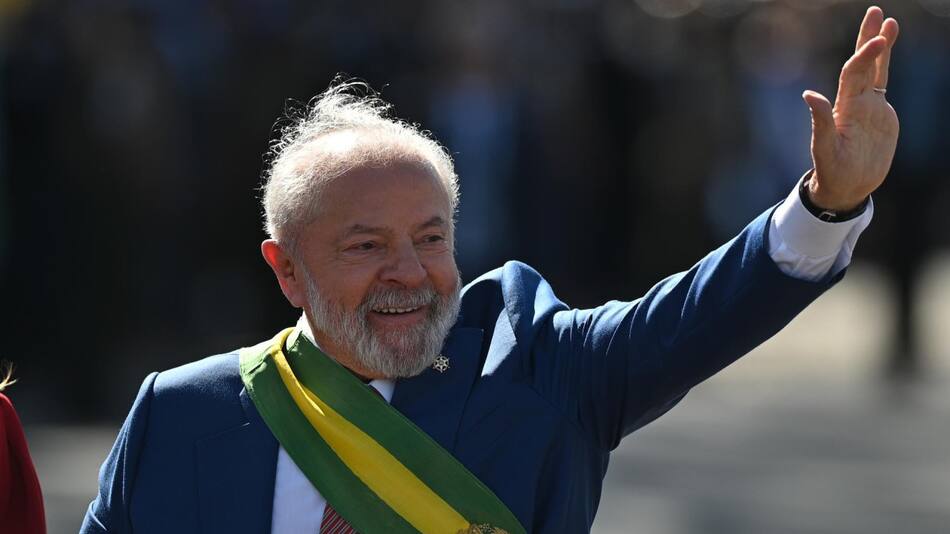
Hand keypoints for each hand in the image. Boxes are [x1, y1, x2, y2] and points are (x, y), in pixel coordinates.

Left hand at [802, 6, 898, 211]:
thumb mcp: (825, 149)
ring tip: (889, 23)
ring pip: (874, 70)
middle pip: (862, 64)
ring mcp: (868, 106)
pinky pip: (881, 84)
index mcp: (844, 108)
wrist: (846, 187)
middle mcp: (855, 102)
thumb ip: (820, 122)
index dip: (864, 57)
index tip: (877, 41)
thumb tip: (808, 94)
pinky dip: (884, 66)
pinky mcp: (880, 114)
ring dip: (880, 47)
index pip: (853, 74)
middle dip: (869, 38)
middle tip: (876, 12)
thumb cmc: (832, 171)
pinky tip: (885, 51)